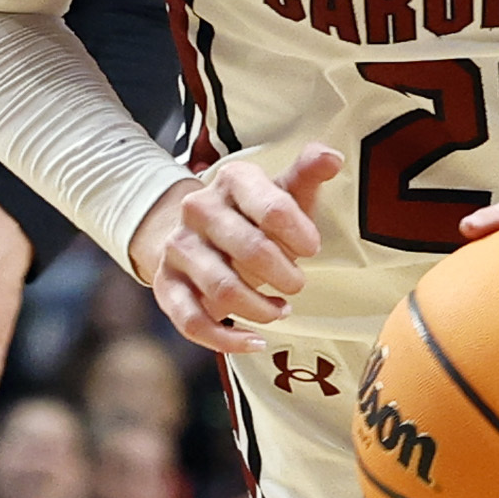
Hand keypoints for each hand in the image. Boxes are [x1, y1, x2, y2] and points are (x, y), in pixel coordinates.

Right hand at [127, 145, 340, 356]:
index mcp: (232, 180)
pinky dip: (227, 339)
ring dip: (261, 308)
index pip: (274, 207)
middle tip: (297, 283)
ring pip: (222, 289)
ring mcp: (179, 249)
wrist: (198, 235)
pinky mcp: (166, 285)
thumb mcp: (282, 193)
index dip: (300, 234)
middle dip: (285, 275)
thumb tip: (331, 156)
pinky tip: (255, 341)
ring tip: (280, 310)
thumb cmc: (253, 217)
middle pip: (250, 250)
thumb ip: (307, 174)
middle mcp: (198, 209)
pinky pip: (193, 321)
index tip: (312, 248)